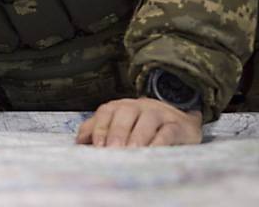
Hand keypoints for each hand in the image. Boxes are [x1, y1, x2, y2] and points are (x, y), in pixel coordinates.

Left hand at [75, 97, 202, 146]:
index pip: (106, 112)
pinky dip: (160, 141)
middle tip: (112, 150)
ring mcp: (159, 113)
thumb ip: (96, 131)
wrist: (180, 124)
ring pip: (147, 120)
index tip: (97, 146)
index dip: (100, 128)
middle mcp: (138, 106)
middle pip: (125, 113)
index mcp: (120, 107)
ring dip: (137, 136)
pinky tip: (152, 152)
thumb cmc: (141, 128)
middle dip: (117, 132)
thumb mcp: (118, 127)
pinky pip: (168, 131)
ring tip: (130, 152)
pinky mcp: (178, 125)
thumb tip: (78, 142)